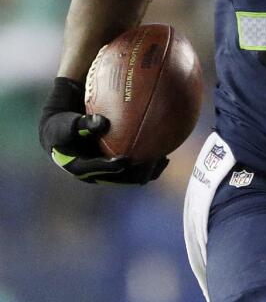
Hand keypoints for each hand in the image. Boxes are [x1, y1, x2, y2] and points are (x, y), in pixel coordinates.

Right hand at [39, 77, 166, 184]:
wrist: (63, 129)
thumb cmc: (64, 125)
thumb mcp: (67, 124)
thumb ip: (82, 123)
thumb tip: (102, 123)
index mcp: (80, 167)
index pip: (97, 170)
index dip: (110, 168)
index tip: (124, 161)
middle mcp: (96, 174)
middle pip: (119, 178)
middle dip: (136, 173)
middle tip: (151, 163)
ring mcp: (108, 171)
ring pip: (131, 175)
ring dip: (147, 170)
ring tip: (162, 160)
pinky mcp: (117, 164)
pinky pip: (137, 165)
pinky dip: (150, 160)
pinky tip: (165, 152)